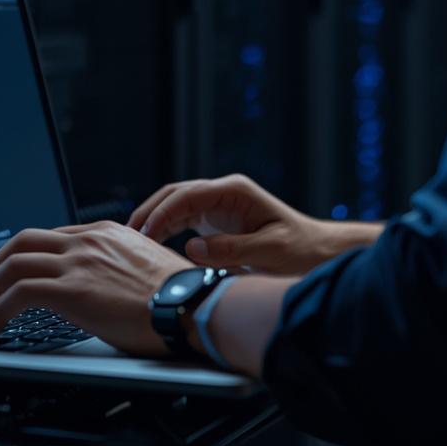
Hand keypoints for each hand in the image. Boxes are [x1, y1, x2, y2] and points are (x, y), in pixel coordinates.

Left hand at [0, 221, 189, 355]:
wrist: (190, 304)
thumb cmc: (177, 295)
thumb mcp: (141, 266)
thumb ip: (116, 266)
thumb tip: (105, 285)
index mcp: (103, 233)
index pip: (47, 237)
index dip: (22, 258)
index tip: (12, 279)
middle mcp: (86, 241)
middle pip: (20, 241)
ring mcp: (78, 263)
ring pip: (11, 264)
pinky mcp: (72, 290)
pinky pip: (18, 294)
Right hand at [128, 173, 374, 275]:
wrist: (319, 253)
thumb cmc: (301, 251)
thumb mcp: (269, 252)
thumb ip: (230, 250)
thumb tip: (191, 248)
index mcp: (235, 191)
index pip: (188, 194)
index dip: (162, 211)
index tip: (143, 231)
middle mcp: (224, 193)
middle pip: (176, 194)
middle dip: (150, 212)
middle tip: (127, 235)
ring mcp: (219, 205)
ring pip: (176, 206)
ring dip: (155, 221)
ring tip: (133, 243)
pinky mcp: (217, 221)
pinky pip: (184, 220)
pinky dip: (166, 230)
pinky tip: (152, 246)